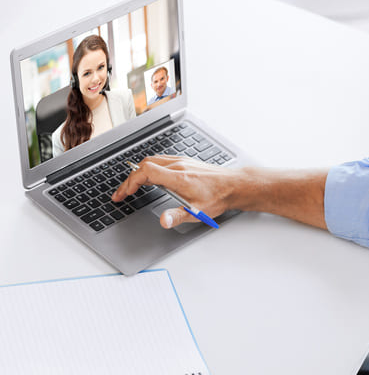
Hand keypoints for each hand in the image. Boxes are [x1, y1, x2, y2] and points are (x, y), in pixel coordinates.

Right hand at [112, 155, 237, 228]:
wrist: (234, 185)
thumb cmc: (218, 197)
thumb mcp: (198, 211)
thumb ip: (177, 216)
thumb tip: (163, 221)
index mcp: (178, 176)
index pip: (146, 172)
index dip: (130, 182)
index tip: (124, 194)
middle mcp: (179, 165)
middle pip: (144, 165)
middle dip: (129, 179)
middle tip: (122, 193)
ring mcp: (182, 161)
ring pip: (152, 160)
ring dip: (138, 172)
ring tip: (131, 187)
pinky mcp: (185, 161)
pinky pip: (161, 160)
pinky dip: (149, 168)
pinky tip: (149, 178)